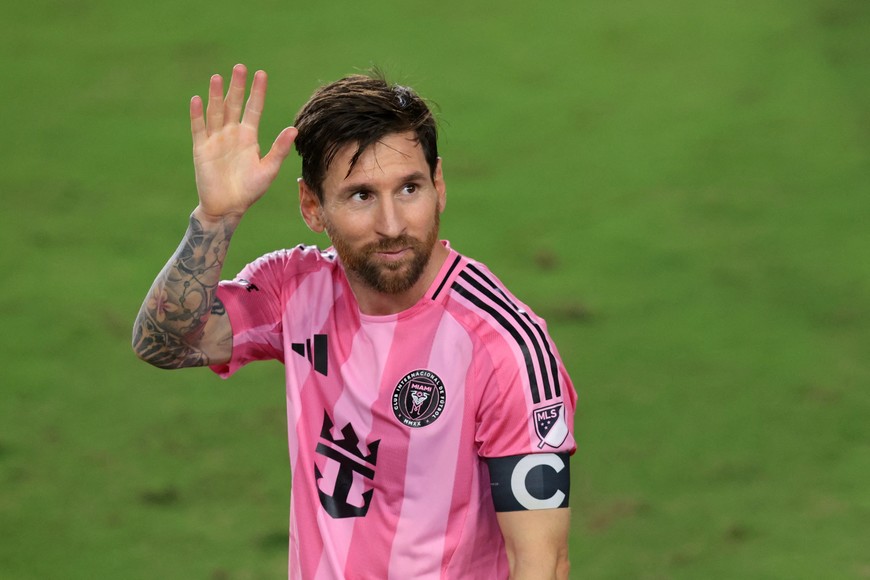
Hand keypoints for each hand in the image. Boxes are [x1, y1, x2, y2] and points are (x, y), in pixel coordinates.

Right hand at [189, 64, 296, 218]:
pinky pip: (199, 128)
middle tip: (240, 67)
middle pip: (234, 104)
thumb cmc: (250, 191)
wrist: (227, 208)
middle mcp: (232, 134)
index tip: (261, 74)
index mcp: (249, 137)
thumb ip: (279, 149)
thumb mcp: (268, 169)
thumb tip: (294, 129)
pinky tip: (198, 99)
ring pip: (216, 112)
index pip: (254, 108)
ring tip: (217, 77)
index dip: (257, 92)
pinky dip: (197, 114)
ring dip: (216, 95)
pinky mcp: (202, 149)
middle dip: (237, 87)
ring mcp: (216, 140)